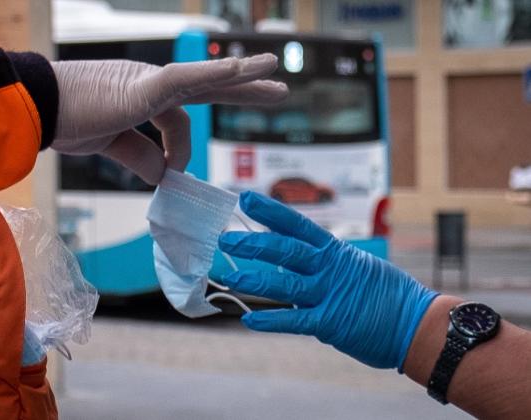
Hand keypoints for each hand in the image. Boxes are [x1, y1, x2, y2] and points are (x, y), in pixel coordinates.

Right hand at [51, 56, 287, 183]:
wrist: (36, 109)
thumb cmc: (67, 121)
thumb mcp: (110, 143)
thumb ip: (140, 155)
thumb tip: (163, 175)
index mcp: (144, 96)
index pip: (180, 116)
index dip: (181, 150)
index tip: (172, 175)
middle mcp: (152, 84)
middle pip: (207, 85)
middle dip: (242, 88)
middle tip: (276, 89)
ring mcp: (148, 82)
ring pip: (205, 77)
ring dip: (241, 74)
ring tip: (274, 70)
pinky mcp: (142, 87)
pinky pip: (183, 79)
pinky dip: (212, 73)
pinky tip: (240, 68)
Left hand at [218, 192, 438, 369]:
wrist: (416, 325)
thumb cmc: (387, 295)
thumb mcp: (358, 266)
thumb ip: (327, 264)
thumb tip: (300, 263)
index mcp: (334, 251)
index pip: (297, 225)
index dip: (270, 212)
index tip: (246, 199)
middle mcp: (328, 268)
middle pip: (284, 251)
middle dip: (253, 244)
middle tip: (225, 239)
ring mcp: (328, 294)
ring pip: (283, 283)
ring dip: (253, 281)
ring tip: (228, 277)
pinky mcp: (330, 322)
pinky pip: (294, 320)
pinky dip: (270, 321)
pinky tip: (249, 321)